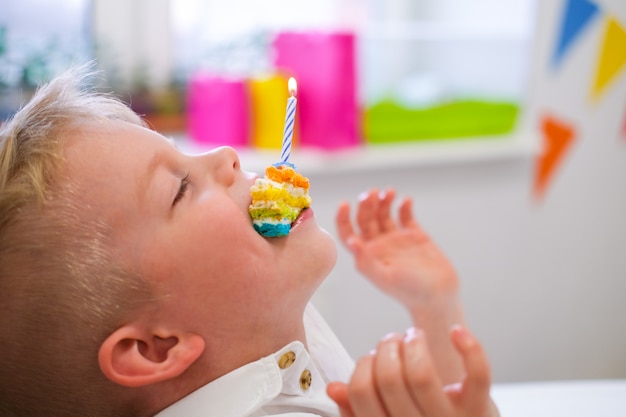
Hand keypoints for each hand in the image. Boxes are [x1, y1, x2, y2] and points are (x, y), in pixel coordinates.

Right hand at [327, 326, 497, 416]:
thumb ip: (357, 410)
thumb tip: (334, 388)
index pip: (361, 392)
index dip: (362, 366)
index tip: (371, 357)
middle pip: (389, 378)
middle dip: (386, 348)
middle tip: (392, 341)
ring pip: (422, 374)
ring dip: (413, 343)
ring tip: (413, 337)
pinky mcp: (480, 409)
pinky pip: (477, 375)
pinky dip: (469, 348)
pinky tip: (456, 332)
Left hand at [336, 188, 457, 309]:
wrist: (439, 296)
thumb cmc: (410, 292)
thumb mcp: (385, 278)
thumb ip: (366, 261)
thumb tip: (351, 242)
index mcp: (368, 255)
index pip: (349, 233)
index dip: (343, 219)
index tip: (345, 204)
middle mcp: (380, 245)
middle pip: (366, 219)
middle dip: (367, 204)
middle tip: (372, 193)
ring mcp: (397, 239)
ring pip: (384, 214)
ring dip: (384, 201)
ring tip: (389, 192)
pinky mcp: (415, 236)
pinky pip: (406, 216)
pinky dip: (404, 206)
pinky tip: (406, 200)